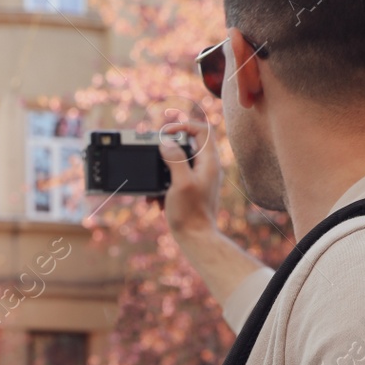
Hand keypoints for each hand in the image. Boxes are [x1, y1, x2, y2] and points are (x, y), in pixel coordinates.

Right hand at [156, 122, 221, 237]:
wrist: (195, 239)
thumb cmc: (190, 213)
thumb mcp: (180, 183)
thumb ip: (175, 159)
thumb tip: (166, 143)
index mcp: (209, 162)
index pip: (202, 129)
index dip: (183, 125)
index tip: (166, 134)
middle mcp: (207, 167)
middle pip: (189, 143)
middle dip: (168, 149)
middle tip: (155, 155)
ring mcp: (200, 178)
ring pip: (180, 161)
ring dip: (163, 169)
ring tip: (155, 184)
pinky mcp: (192, 189)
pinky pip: (176, 177)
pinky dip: (164, 184)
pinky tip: (156, 198)